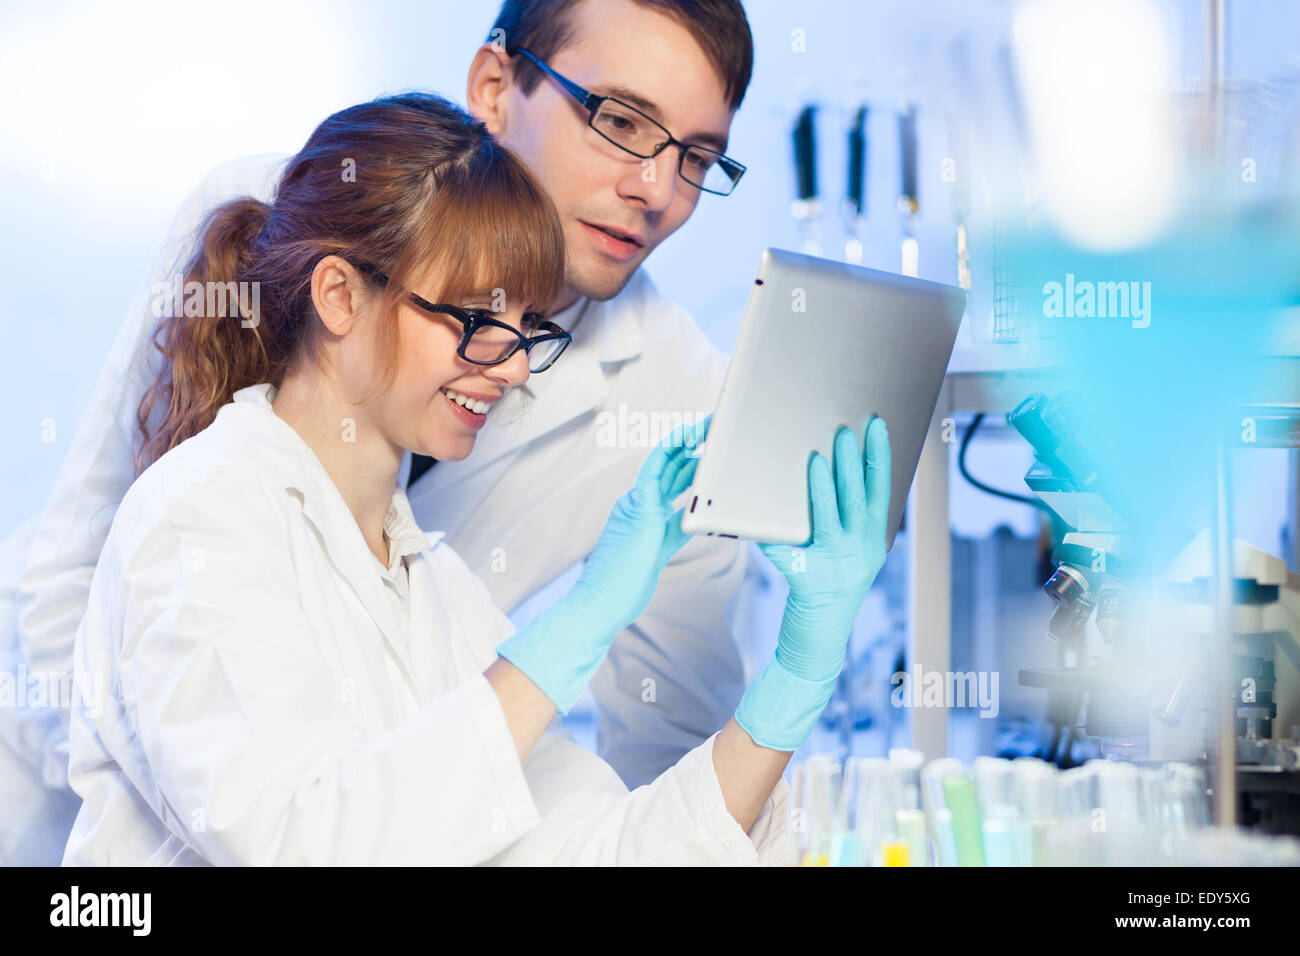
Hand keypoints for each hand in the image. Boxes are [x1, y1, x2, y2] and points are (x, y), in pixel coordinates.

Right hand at [496, 416, 708, 713]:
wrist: (598, 605)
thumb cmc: (624, 589)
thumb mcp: (657, 555)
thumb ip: (672, 535)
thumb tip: (692, 522)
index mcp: (642, 514)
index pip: (669, 482)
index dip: (689, 465)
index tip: (706, 451)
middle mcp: (637, 504)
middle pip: (670, 468)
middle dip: (692, 447)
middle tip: (714, 429)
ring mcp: (635, 505)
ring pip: (664, 463)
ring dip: (687, 442)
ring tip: (708, 425)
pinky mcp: (638, 510)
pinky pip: (656, 471)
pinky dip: (672, 452)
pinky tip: (689, 438)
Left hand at [760, 418, 890, 680]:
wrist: (819, 640)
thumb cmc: (828, 588)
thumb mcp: (850, 555)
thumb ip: (845, 522)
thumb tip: (826, 471)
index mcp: (874, 542)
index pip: (882, 491)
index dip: (881, 457)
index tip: (877, 425)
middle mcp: (861, 552)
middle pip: (859, 499)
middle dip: (853, 462)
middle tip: (844, 430)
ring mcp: (837, 567)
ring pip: (830, 518)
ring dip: (824, 486)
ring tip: (817, 457)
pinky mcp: (809, 581)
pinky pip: (789, 550)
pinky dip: (777, 533)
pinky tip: (767, 512)